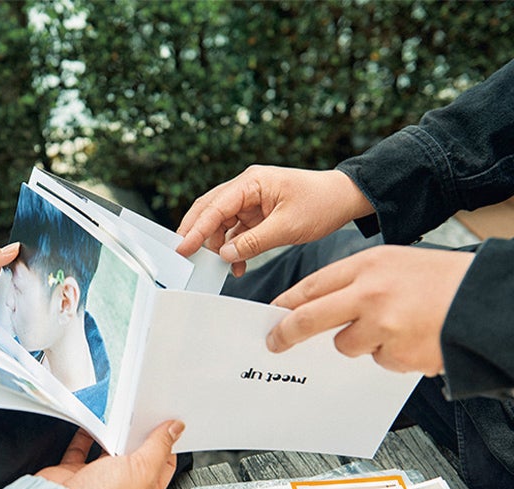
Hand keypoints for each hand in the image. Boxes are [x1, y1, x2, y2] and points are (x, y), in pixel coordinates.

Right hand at [37, 420, 183, 488]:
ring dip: (113, 433)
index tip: (169, 424)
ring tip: (119, 416)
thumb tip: (176, 429)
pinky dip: (86, 434)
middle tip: (143, 414)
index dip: (168, 443)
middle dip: (139, 435)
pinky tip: (91, 423)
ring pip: (108, 450)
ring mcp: (97, 480)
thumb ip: (159, 448)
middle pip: (135, 455)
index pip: (162, 465)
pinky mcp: (75, 472)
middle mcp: (121, 488)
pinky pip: (82, 448)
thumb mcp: (142, 470)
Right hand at [176, 166, 373, 275]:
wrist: (346, 199)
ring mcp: (250, 201)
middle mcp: (246, 188)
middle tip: (184, 254)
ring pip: (221, 223)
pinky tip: (236, 265)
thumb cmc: (322, 203)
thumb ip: (253, 242)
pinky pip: (236, 231)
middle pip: (210, 210)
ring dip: (217, 245)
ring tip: (219, 266)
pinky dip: (233, 248)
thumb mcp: (288, 227)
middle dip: (197, 233)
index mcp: (252, 182)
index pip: (215, 206)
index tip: (183, 247)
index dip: (196, 228)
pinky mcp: (256, 213)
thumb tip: (225, 254)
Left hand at [266, 245, 474, 375]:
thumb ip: (357, 282)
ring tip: (395, 325)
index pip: (311, 286)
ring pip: (346, 345)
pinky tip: (414, 337)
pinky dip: (392, 354)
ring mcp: (383, 326)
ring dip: (361, 342)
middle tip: (275, 343)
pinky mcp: (398, 354)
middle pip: (310, 318)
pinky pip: (379, 360)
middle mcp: (370, 294)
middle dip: (287, 334)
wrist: (489, 298)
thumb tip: (321, 306)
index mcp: (367, 266)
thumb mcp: (395, 264)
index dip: (286, 303)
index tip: (273, 315)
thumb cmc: (444, 280)